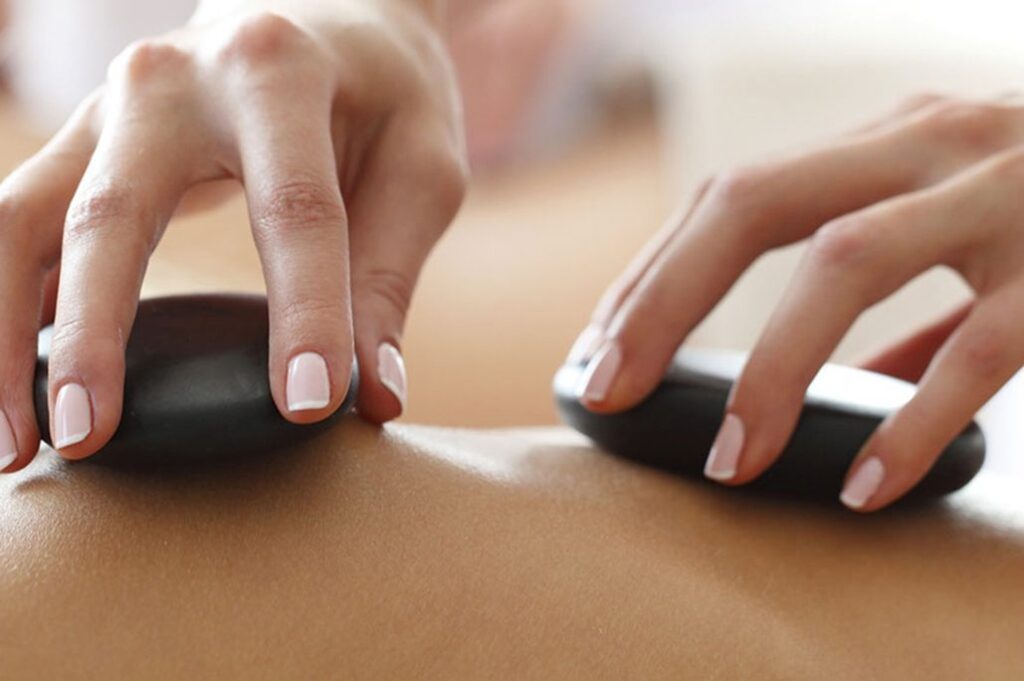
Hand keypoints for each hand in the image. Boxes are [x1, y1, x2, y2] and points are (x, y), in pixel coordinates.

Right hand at [0, 0, 466, 471]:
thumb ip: (388, 280)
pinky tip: (17, 387)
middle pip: (110, 214)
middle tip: (87, 439)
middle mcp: (172, 78)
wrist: (329, 9)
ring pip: (19, 220)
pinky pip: (20, 226)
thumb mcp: (420, 170)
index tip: (309, 409)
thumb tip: (374, 399)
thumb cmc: (386, 92)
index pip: (293, 212)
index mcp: (277, 72)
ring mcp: (111, 105)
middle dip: (94, 335)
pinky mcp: (88, 140)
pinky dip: (11, 306)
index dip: (305, 314)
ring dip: (6, 335)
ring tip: (18, 447)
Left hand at [569, 94, 1023, 510]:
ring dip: (768, 368)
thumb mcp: (970, 223)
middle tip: (607, 392)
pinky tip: (863, 485)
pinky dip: (912, 420)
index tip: (601, 348)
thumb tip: (845, 383)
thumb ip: (903, 294)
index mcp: (892, 142)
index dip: (654, 273)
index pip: (732, 194)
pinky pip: (980, 345)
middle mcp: (933, 143)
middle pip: (751, 203)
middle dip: (661, 303)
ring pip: (846, 263)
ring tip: (727, 462)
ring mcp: (1007, 190)